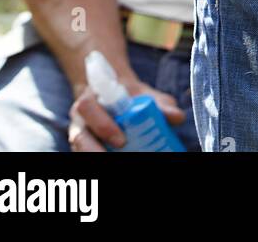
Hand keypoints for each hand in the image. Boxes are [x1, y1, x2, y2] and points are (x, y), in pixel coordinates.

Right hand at [68, 75, 185, 151]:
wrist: (113, 97)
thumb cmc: (129, 97)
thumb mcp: (144, 95)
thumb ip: (161, 103)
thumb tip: (178, 117)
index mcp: (90, 100)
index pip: (86, 107)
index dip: (102, 125)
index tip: (122, 140)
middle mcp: (80, 120)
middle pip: (79, 137)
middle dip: (95, 150)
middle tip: (121, 152)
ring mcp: (79, 137)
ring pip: (79, 149)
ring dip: (95, 156)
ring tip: (117, 163)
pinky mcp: (83, 148)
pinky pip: (84, 155)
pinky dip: (98, 158)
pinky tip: (114, 160)